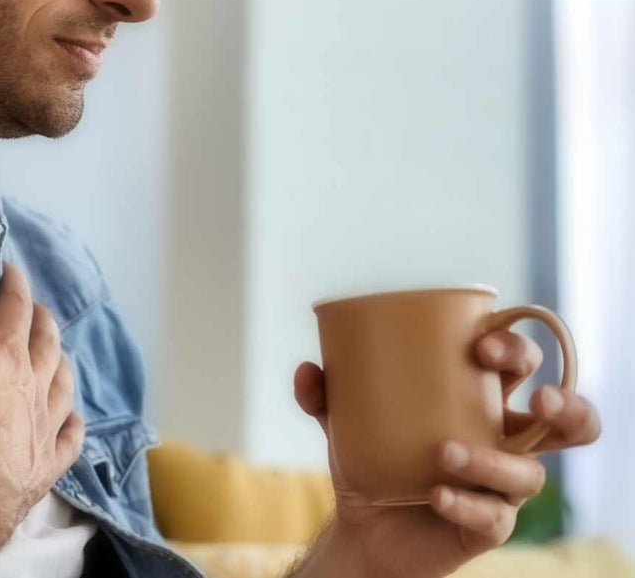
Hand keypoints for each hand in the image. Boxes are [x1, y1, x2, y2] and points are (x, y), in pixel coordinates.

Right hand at [0, 233, 83, 538]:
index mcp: (7, 352)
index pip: (15, 308)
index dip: (14, 286)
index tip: (13, 271)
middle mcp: (33, 383)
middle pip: (46, 345)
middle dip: (43, 323)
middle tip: (41, 312)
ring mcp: (45, 424)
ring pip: (62, 388)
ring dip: (62, 369)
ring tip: (62, 359)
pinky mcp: (47, 463)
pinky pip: (68, 440)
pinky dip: (72, 428)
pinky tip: (74, 422)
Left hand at [293, 330, 601, 577]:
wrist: (361, 529)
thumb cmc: (371, 462)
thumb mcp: (343, 424)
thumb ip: (326, 396)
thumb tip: (309, 371)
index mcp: (480, 403)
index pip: (520, 366)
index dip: (516, 349)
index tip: (480, 345)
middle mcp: (504, 442)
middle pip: (564, 421)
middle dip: (566, 406)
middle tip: (538, 399)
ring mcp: (501, 487)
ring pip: (528, 473)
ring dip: (493, 460)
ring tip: (445, 451)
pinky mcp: (487, 527)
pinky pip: (493, 518)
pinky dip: (466, 504)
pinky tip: (436, 494)